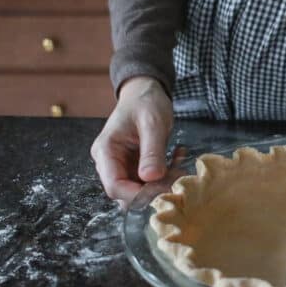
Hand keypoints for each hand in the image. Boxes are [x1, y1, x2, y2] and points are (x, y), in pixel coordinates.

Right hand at [91, 76, 172, 205]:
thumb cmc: (145, 102)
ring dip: (162, 184)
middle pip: (125, 192)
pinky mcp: (134, 167)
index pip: (114, 186)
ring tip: (179, 166)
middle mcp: (109, 162)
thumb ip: (152, 151)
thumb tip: (150, 178)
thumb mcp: (152, 123)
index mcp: (106, 151)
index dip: (137, 194)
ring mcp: (121, 165)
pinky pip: (148, 182)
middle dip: (153, 190)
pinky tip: (177, 158)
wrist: (145, 92)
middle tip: (177, 177)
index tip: (163, 190)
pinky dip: (165, 176)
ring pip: (139, 190)